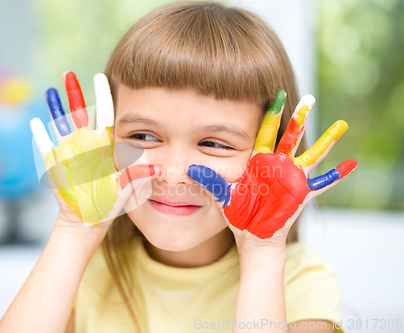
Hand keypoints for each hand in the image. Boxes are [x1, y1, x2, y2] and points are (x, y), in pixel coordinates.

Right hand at [31, 72, 158, 228]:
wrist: (89, 218)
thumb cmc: (109, 202)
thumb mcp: (125, 188)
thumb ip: (138, 176)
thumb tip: (158, 169)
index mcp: (103, 145)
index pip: (104, 114)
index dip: (102, 96)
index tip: (100, 76)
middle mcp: (85, 144)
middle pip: (79, 112)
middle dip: (74, 93)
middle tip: (68, 73)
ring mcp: (69, 152)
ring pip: (60, 124)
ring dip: (54, 108)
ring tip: (50, 90)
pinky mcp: (55, 164)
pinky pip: (46, 146)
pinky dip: (40, 134)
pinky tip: (36, 122)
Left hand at [187, 91, 356, 245]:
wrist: (251, 235)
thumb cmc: (238, 214)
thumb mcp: (222, 194)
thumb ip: (208, 179)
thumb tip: (186, 168)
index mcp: (259, 161)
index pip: (266, 132)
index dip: (272, 114)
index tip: (276, 94)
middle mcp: (278, 165)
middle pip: (290, 137)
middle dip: (299, 118)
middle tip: (308, 98)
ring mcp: (292, 178)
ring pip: (310, 154)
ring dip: (325, 140)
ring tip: (341, 125)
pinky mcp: (301, 194)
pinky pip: (322, 184)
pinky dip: (335, 175)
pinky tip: (350, 164)